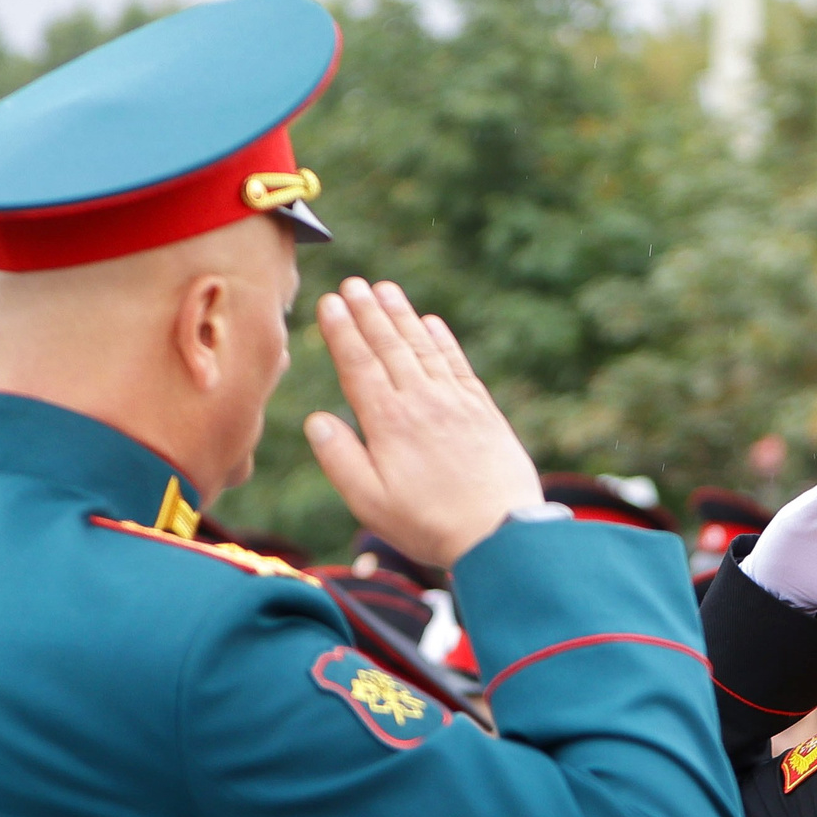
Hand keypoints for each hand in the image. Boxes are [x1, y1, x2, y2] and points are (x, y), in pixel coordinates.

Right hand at [305, 277, 542, 568]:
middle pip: (389, 346)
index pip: (358, 364)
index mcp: (387, 421)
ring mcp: (456, 402)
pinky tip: (432, 323)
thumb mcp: (371, 502)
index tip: (330, 303)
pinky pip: (458, 364)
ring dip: (402, 316)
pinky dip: (442, 340)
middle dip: (368, 312)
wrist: (500, 533)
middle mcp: (421, 401)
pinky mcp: (483, 411)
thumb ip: (340, 459)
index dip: (342, 331)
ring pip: (422, 348)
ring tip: (385, 290)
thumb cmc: (430, 524)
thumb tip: (316, 420)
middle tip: (353, 284)